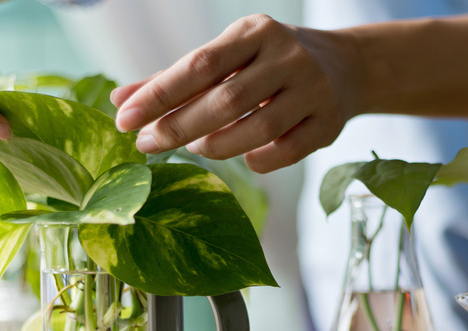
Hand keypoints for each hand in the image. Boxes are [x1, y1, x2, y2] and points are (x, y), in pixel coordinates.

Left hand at [112, 15, 359, 173]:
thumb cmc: (268, 63)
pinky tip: (242, 158)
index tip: (125, 119)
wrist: (345, 66)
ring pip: (258, 130)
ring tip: (196, 148)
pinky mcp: (329, 123)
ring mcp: (313, 90)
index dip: (159, 95)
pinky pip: (285, 152)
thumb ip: (175, 79)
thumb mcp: (227, 57)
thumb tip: (122, 101)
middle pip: (226, 100)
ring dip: (217, 146)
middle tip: (147, 145)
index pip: (199, 65)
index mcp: (255, 32)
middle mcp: (287, 57)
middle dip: (179, 126)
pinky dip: (256, 160)